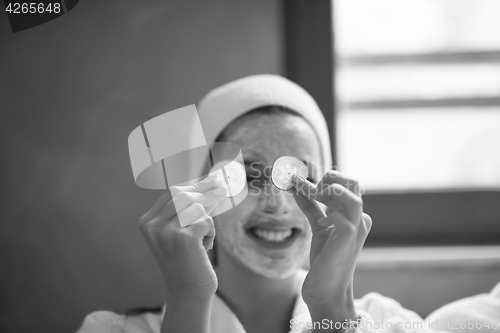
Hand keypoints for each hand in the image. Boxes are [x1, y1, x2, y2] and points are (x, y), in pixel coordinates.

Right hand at [138, 175, 226, 300]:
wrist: (188, 292)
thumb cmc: (188, 260)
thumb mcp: (181, 231)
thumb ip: (188, 209)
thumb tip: (212, 182)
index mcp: (147, 221)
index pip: (172, 192)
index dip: (194, 185)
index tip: (212, 180)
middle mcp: (152, 225)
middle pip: (184, 194)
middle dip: (206, 192)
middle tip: (223, 188)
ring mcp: (166, 231)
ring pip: (196, 207)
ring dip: (206, 222)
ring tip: (202, 240)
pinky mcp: (183, 238)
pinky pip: (206, 221)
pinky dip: (210, 233)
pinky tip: (203, 249)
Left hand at [291, 171, 371, 324]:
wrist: (327, 290)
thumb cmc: (326, 259)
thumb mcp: (319, 226)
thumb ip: (311, 206)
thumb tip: (296, 185)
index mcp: (355, 214)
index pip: (346, 184)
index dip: (324, 179)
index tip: (298, 180)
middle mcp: (359, 219)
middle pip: (354, 184)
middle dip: (330, 178)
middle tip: (310, 187)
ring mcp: (356, 230)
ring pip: (352, 198)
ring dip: (330, 192)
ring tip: (313, 196)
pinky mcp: (347, 241)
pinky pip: (343, 220)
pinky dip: (329, 213)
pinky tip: (321, 220)